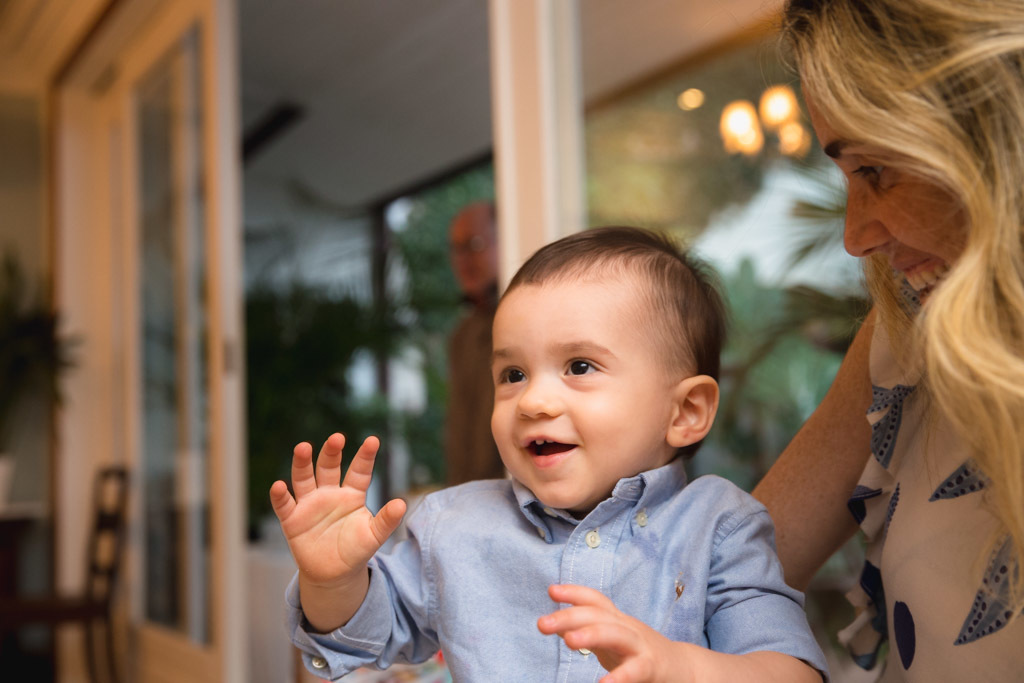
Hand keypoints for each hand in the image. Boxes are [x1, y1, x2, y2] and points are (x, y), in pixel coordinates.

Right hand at [269, 433, 406, 589]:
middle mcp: (329, 493)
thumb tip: (402, 504)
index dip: (365, 456)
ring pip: (304, 479)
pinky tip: (279, 486)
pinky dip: (280, 496)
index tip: (373, 440)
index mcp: (352, 494)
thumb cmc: (356, 550)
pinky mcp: (292, 520)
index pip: (359, 471)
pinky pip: (285, 505)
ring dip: (302, 464)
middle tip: (337, 438)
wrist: (334, 574)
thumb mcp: (374, 536)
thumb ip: (386, 520)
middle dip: (331, 452)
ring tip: (303, 447)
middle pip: (328, 467)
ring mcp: (310, 504)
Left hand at [538, 584, 691, 682]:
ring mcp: (640, 646)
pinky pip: (635, 670)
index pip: (596, 600)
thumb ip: (588, 631)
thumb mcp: (612, 640)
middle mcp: (628, 627)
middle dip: (569, 616)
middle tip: (542, 624)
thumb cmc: (640, 654)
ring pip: (616, 634)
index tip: (551, 590)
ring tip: (569, 641)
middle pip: (598, 614)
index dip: (574, 592)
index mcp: (617, 620)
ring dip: (591, 634)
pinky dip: (619, 678)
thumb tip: (558, 625)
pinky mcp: (651, 667)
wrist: (684, 669)